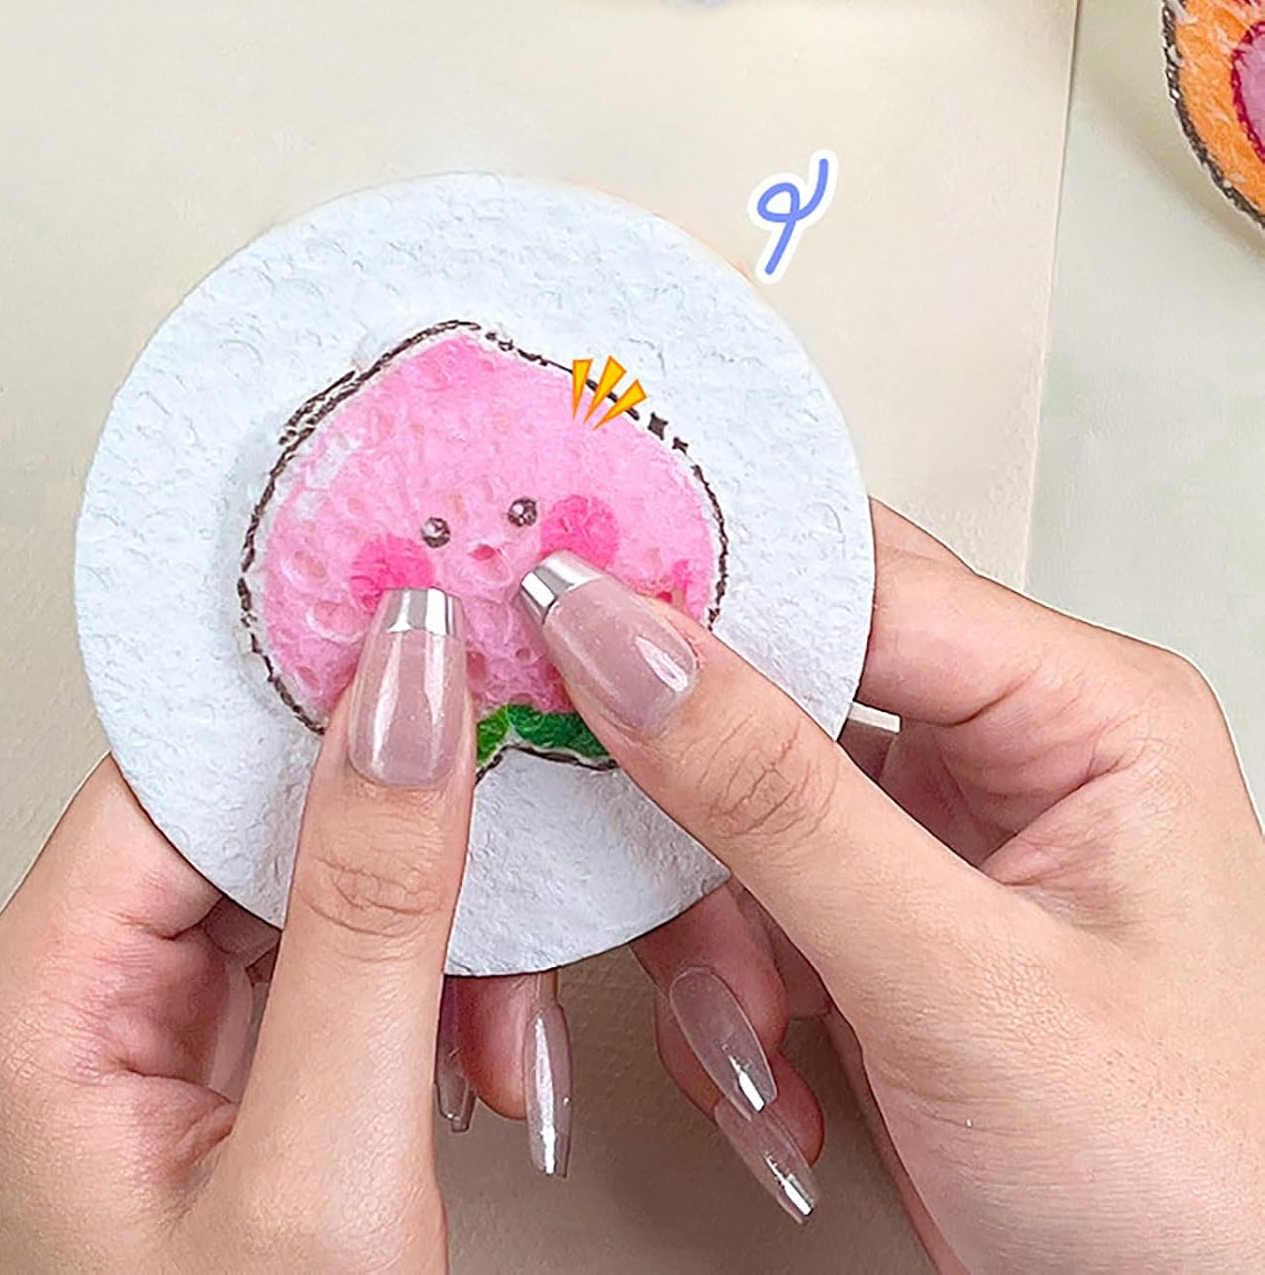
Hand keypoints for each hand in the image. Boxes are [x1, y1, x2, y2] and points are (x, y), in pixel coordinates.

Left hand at [0, 587, 559, 1273]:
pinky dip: (435, 994)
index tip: (440, 634)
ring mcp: (163, 1035)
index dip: (319, 694)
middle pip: (261, 813)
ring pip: (321, 887)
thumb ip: (370, 917)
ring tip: (504, 1013)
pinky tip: (484, 1050)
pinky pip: (343, 964)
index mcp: (42, 995)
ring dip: (443, 933)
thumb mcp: (323, 1169)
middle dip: (412, 841)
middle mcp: (85, 995)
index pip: (186, 760)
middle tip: (519, 816)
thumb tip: (409, 699)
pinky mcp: (235, 1069)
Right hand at [521, 506, 1264, 1272]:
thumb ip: (776, 801)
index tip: (571, 610)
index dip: (707, 589)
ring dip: (708, 915)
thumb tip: (628, 648)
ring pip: (740, 797)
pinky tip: (768, 1055)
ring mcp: (934, 837)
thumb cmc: (1190, 1180)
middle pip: (783, 679)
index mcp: (1078, 708)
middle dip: (694, 782)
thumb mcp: (960, 980)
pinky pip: (745, 886)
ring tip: (748, 1020)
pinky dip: (724, 974)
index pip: (858, 580)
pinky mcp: (878, 916)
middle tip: (618, 819)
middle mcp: (1005, 750)